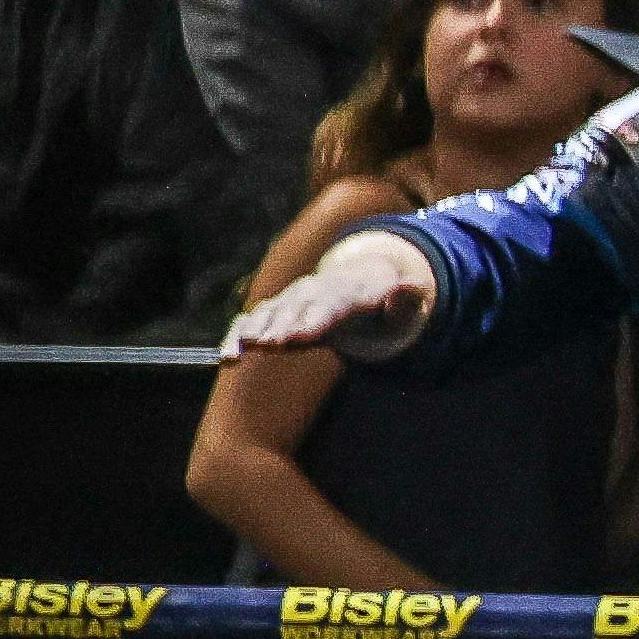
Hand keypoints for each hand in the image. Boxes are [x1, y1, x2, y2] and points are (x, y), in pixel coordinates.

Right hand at [227, 223, 438, 362]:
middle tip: (267, 345)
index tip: (299, 337)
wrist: (360, 280)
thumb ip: (404, 302)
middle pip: (293, 308)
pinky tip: (228, 358)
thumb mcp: (401, 305)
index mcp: (344, 291)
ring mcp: (290, 301)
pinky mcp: (274, 313)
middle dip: (279, 326)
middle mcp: (312, 291)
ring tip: (240, 351)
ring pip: (267, 313)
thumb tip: (410, 287)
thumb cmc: (382, 303)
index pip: (329, 305)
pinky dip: (237, 337)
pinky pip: (250, 323)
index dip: (313, 320)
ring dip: (253, 331)